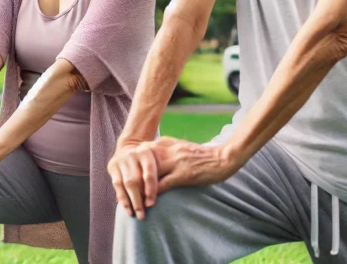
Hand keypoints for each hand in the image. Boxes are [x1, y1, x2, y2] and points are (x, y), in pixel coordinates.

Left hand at [108, 136, 237, 219]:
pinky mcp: (182, 174)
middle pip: (140, 163)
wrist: (223, 158)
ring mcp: (174, 162)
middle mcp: (166, 150)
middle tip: (123, 192)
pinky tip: (148, 203)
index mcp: (165, 142)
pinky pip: (162, 185)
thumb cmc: (201, 155)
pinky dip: (153, 194)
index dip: (131, 166)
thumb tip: (149, 158)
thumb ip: (164, 150)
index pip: (140, 153)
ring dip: (139, 189)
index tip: (124, 178)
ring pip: (148, 175)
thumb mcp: (179, 147)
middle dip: (130, 178)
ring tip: (132, 201)